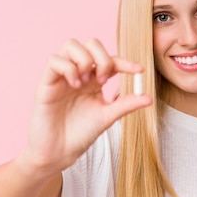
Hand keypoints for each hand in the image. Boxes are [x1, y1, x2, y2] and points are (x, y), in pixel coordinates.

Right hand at [18, 38, 151, 175]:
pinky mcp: (47, 82)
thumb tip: (149, 97)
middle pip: (91, 43)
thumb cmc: (80, 134)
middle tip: (104, 81)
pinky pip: (54, 60)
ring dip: (84, 59)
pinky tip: (74, 85)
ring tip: (85, 82)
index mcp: (95, 80)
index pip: (111, 61)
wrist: (59, 152)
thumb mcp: (107, 117)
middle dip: (102, 57)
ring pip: (71, 45)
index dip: (125, 62)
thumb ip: (126, 104)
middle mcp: (79, 74)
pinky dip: (68, 68)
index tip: (139, 70)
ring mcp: (62, 76)